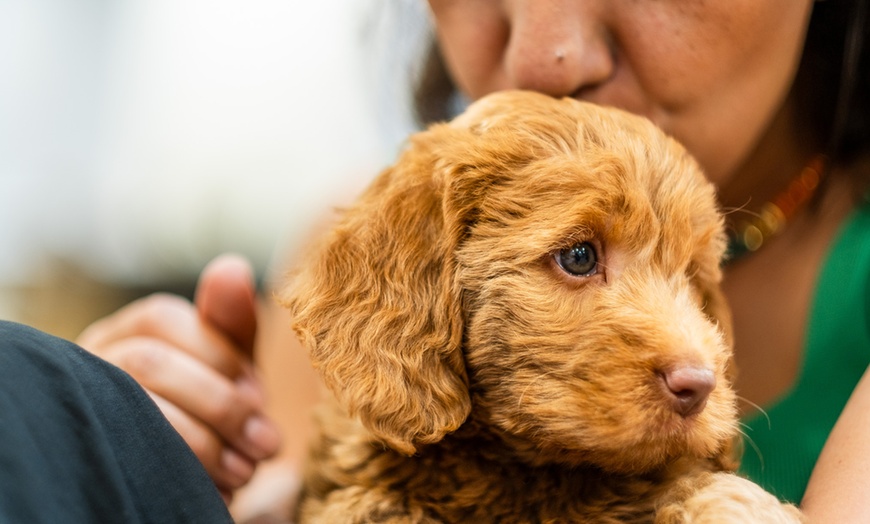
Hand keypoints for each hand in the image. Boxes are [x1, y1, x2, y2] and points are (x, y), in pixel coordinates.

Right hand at [77, 254, 281, 501]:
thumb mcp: (228, 369)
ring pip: (138, 409)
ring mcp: (85, 408)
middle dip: (218, 402)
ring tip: (246, 469)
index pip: (161, 318)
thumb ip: (231, 325)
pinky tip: (218, 487)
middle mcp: (92, 365)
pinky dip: (185, 472)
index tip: (259, 395)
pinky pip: (132, 457)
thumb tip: (232, 266)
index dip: (219, 355)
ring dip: (204, 442)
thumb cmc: (210, 414)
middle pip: (147, 363)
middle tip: (263, 441)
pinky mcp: (89, 455)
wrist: (188, 484)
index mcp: (126, 334)